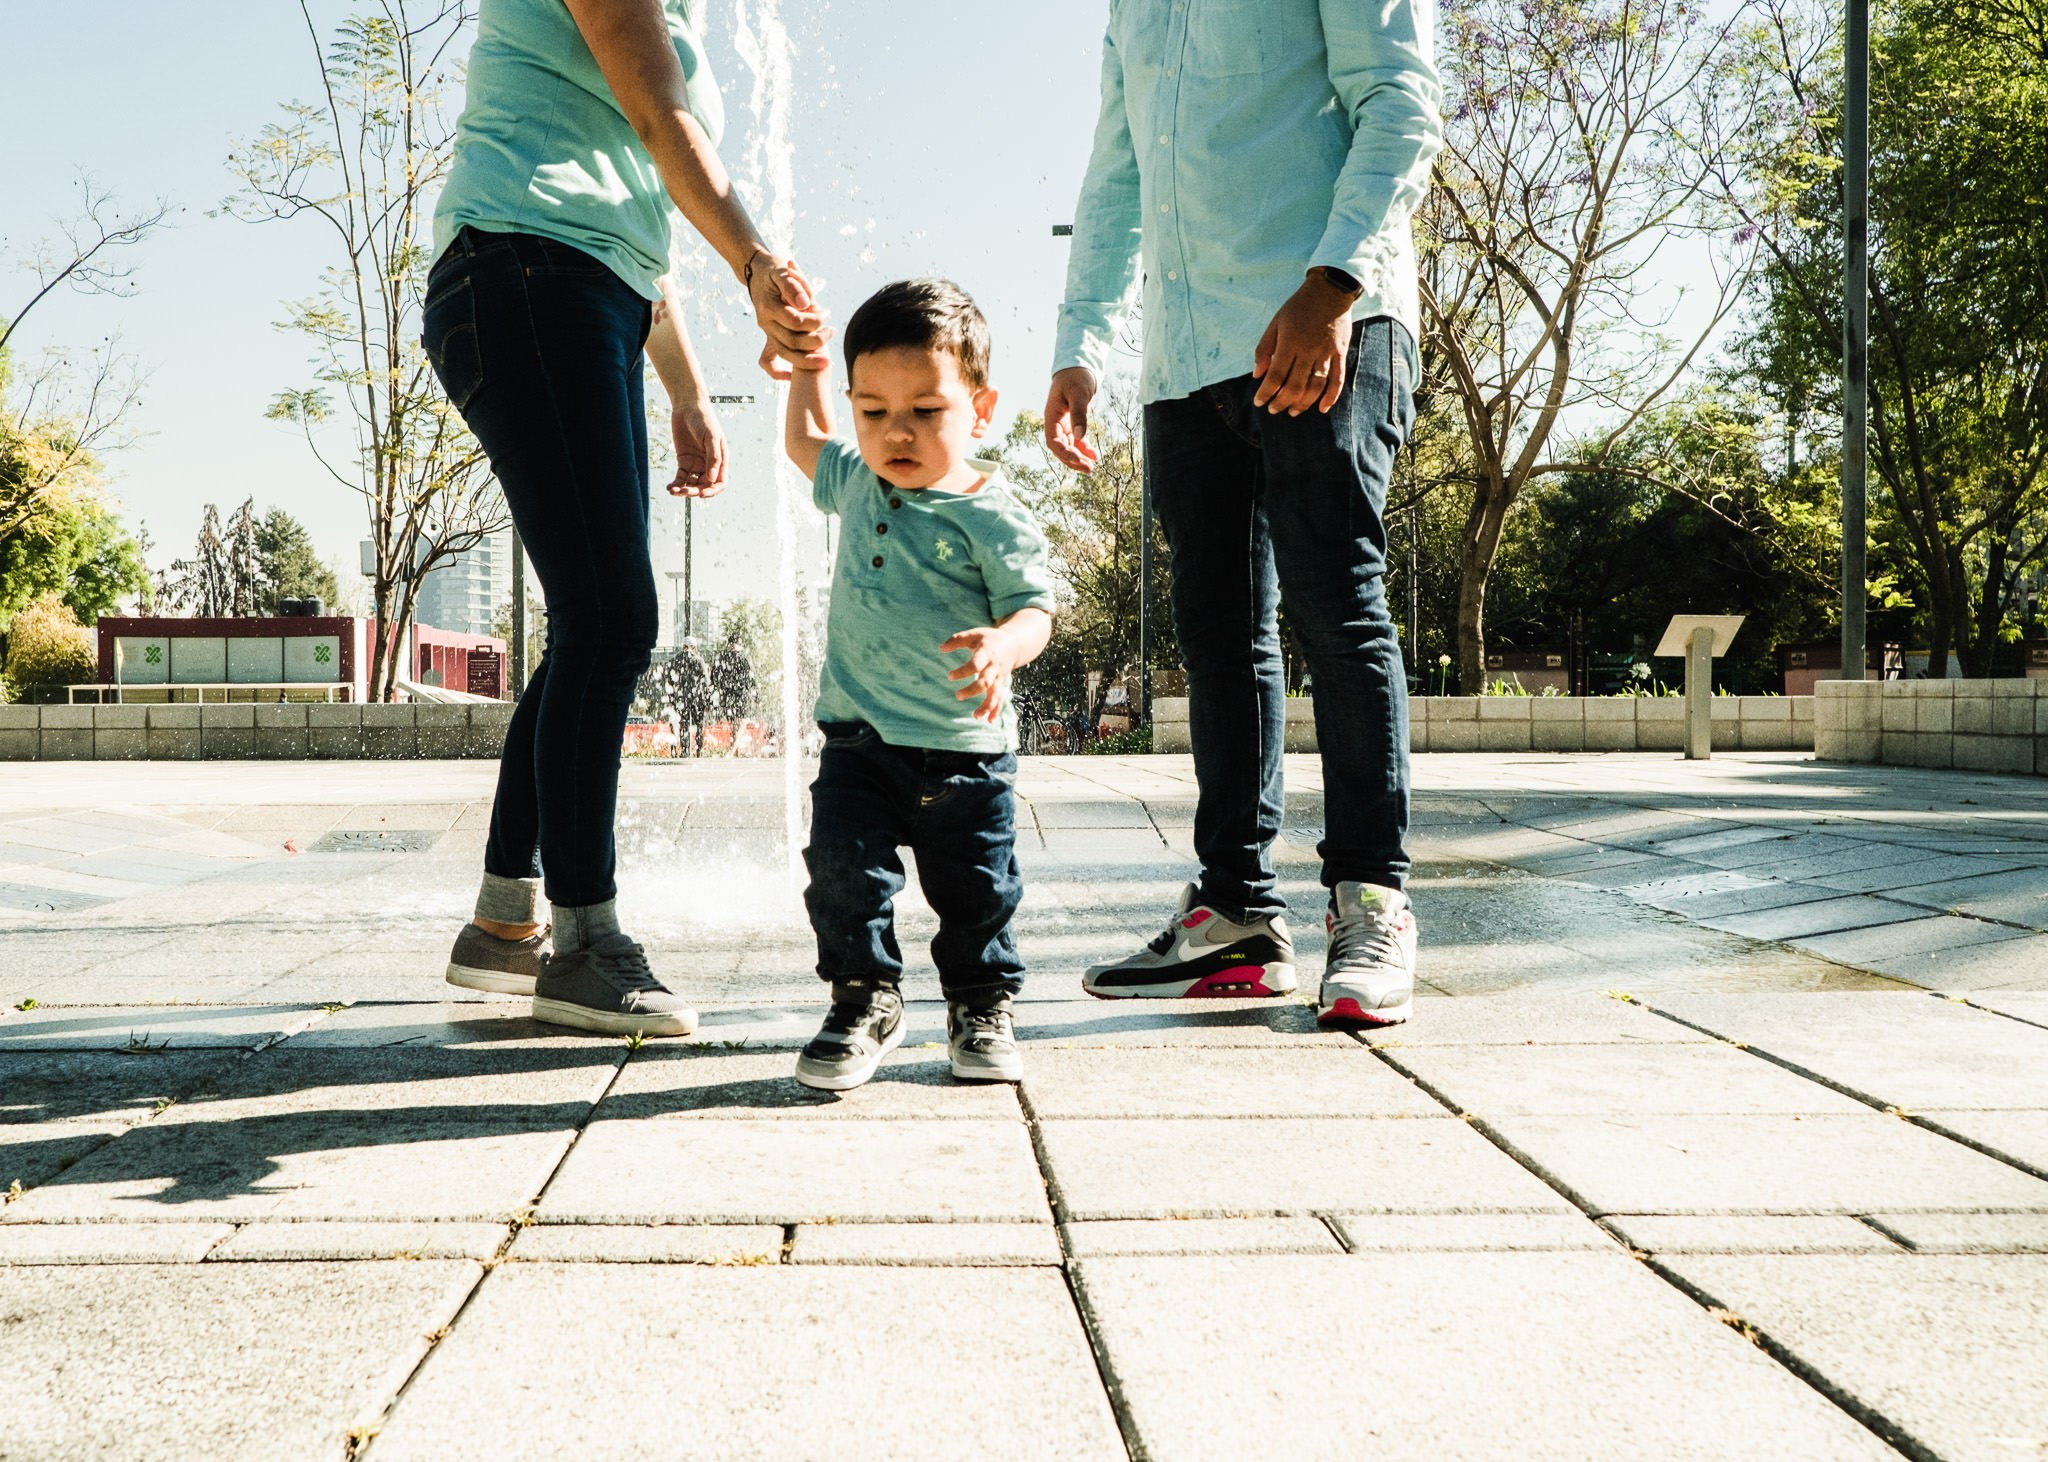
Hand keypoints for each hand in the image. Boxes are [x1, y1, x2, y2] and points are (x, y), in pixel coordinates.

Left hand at [666, 401, 725, 497]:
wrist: (688, 406)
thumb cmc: (704, 419)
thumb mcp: (711, 437)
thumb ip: (713, 458)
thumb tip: (711, 479)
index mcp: (721, 460)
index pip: (719, 483)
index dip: (712, 491)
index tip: (701, 494)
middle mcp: (710, 465)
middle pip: (704, 486)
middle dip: (694, 491)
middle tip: (684, 490)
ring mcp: (697, 464)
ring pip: (692, 483)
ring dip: (683, 490)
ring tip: (673, 490)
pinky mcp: (684, 461)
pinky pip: (681, 477)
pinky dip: (676, 484)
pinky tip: (670, 487)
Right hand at [747, 249, 829, 374]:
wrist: (758, 273)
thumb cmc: (775, 271)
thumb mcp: (783, 272)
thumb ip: (794, 285)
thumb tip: (805, 304)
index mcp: (769, 308)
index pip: (795, 321)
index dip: (814, 320)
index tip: (826, 313)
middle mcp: (766, 323)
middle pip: (792, 342)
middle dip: (816, 340)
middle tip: (831, 330)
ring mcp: (767, 333)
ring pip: (785, 355)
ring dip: (807, 361)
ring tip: (827, 358)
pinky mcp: (770, 338)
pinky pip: (768, 362)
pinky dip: (779, 373)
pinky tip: (793, 377)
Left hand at [941, 624, 1022, 722]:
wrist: (1013, 644)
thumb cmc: (989, 639)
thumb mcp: (974, 634)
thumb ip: (957, 640)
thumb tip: (941, 648)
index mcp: (987, 653)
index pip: (975, 664)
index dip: (963, 671)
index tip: (949, 676)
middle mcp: (994, 667)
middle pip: (985, 682)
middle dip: (972, 690)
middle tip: (957, 696)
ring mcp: (999, 677)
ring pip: (995, 694)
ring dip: (986, 706)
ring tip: (975, 716)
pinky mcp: (1001, 684)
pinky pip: (1000, 699)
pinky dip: (996, 710)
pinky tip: (989, 721)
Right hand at [1044, 367, 1100, 472]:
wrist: (1079, 367)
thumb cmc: (1076, 377)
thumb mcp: (1078, 393)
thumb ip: (1079, 414)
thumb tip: (1080, 437)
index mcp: (1051, 416)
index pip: (1053, 441)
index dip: (1064, 453)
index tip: (1078, 459)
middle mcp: (1055, 423)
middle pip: (1060, 448)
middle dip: (1073, 461)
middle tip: (1088, 469)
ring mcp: (1064, 424)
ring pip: (1069, 447)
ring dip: (1079, 458)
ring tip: (1091, 467)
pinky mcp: (1073, 423)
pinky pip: (1076, 441)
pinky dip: (1084, 449)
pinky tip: (1094, 456)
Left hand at [1252, 274, 1354, 415]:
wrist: (1330, 290)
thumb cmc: (1299, 307)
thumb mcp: (1276, 322)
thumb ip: (1264, 348)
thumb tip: (1257, 374)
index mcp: (1289, 342)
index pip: (1276, 375)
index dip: (1266, 392)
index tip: (1259, 402)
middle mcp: (1308, 349)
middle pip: (1295, 385)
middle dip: (1282, 402)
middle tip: (1273, 410)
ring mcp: (1327, 352)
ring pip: (1315, 386)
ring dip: (1303, 403)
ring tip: (1292, 412)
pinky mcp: (1341, 353)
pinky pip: (1338, 380)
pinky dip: (1331, 397)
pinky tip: (1322, 409)